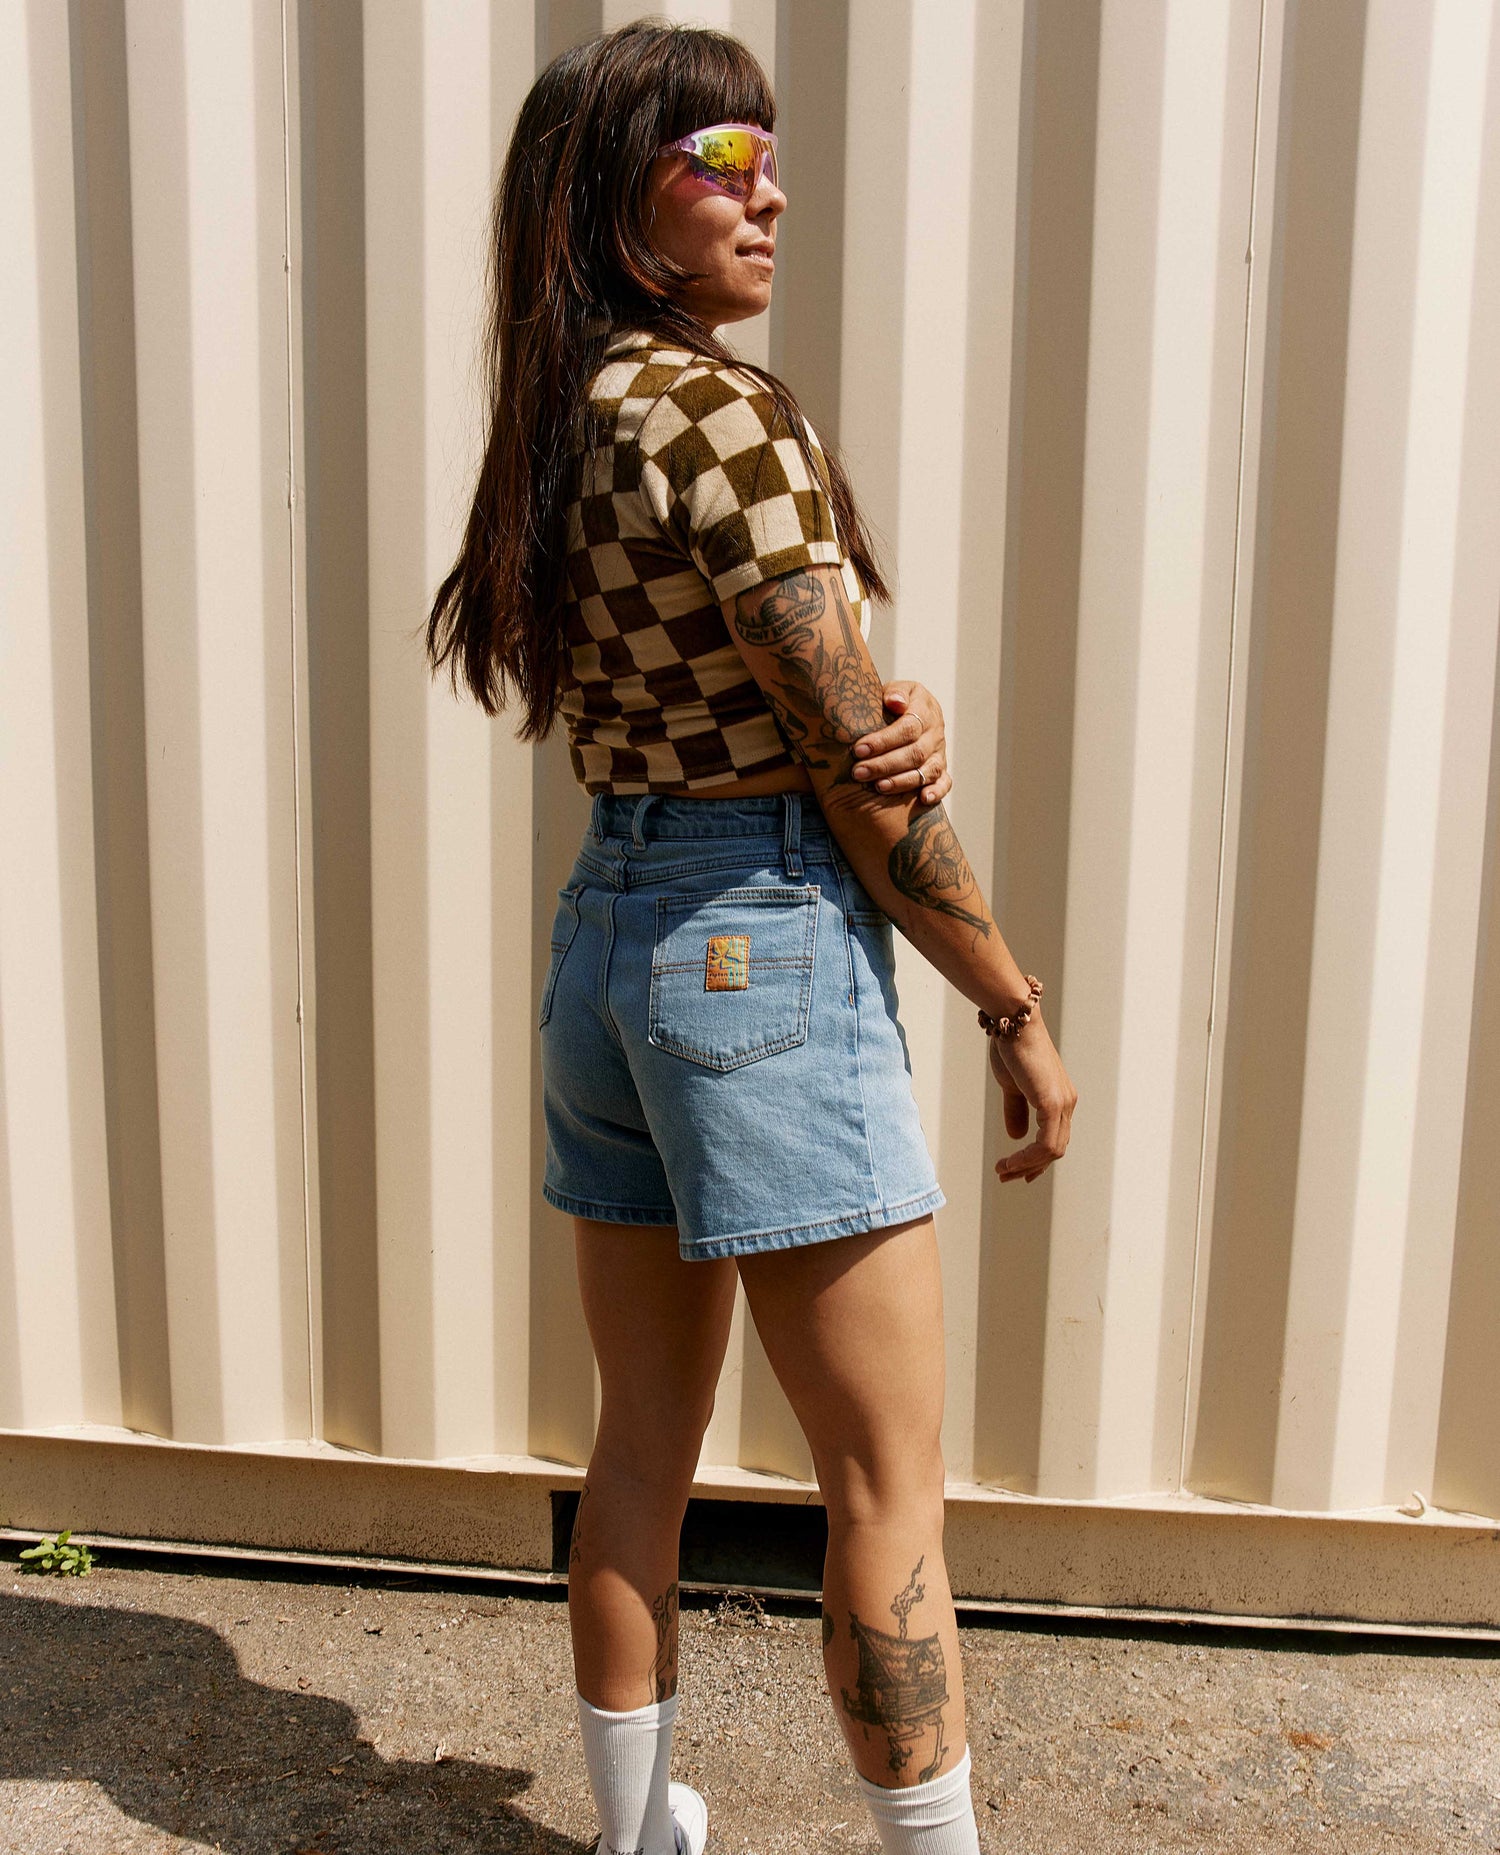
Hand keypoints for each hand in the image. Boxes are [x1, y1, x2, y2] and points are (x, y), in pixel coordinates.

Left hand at [851, 681, 950, 805]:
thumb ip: (895, 693)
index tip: (858, 749)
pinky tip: (923, 799)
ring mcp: (939, 752)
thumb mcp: (895, 690)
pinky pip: (944, 782)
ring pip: (926, 770)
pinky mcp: (941, 769)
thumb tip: (895, 702)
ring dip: (902, 781)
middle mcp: (935, 733)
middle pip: (914, 752)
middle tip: (859, 772)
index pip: (907, 728)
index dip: (883, 741)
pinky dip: (937, 792)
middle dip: (884, 764)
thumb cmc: (893, 701)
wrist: (910, 709)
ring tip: (878, 787)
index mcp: (924, 710)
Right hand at [986, 1012, 1077, 1183]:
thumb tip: (1015, 1136)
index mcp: (1059, 1098)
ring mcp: (1063, 1104)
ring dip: (1026, 1165)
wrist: (1012, 1021)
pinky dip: (1028, 1158)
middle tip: (1004, 1176)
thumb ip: (1016, 1110)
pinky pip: (1046, 1144)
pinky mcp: (1053, 1103)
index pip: (1054, 1139)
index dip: (1035, 1160)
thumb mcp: (1011, 1085)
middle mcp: (1067, 1103)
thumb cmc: (1011, 1047)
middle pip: (1055, 1149)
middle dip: (1029, 1167)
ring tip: (1002, 1170)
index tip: (1015, 1171)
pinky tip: (1010, 1161)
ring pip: (1052, 1150)